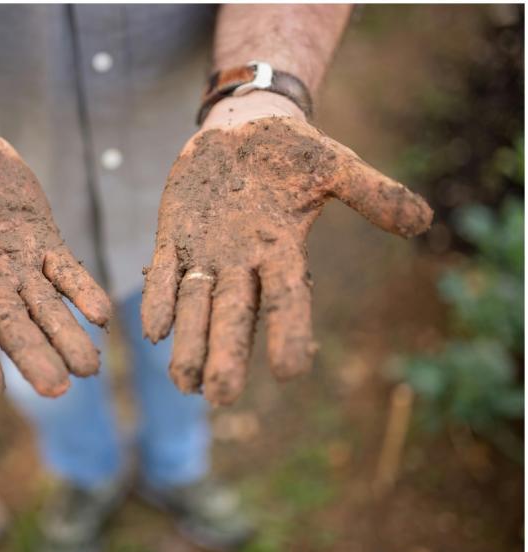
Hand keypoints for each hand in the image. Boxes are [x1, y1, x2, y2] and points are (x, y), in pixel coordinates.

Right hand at [0, 131, 111, 400]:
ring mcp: (17, 266)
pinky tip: (102, 314)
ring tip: (90, 368)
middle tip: (58, 389)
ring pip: (45, 307)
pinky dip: (82, 289)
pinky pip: (66, 270)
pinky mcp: (43, 243)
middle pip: (12, 326)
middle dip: (34, 355)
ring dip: (67, 334)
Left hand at [142, 94, 431, 405]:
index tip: (290, 371)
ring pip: (195, 306)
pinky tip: (152, 329)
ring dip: (189, 342)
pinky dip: (159, 299)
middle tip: (220, 397)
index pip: (288, 298)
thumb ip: (372, 193)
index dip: (288, 331)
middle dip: (227, 354)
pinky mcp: (173, 237)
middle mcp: (243, 263)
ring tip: (183, 384)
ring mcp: (205, 253)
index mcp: (282, 250)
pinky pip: (165, 274)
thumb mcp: (335, 165)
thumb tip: (423, 221)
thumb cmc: (293, 151)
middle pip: (235, 315)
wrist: (242, 130)